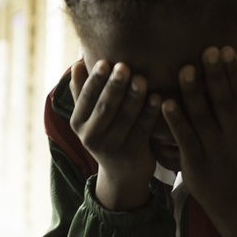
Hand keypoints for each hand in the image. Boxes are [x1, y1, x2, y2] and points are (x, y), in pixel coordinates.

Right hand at [69, 59, 160, 210]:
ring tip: (142, 78)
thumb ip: (83, 91)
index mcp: (77, 123)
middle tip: (123, 66)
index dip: (95, 80)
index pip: (86, 98)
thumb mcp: (89, 117)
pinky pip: (143, 129)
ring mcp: (112, 147)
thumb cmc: (105, 134)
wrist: (122, 174)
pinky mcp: (133, 153)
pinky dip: (150, 112)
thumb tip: (78, 62)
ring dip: (134, 97)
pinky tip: (159, 97)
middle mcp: (91, 136)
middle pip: (104, 107)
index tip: (104, 62)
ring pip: (125, 118)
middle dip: (114, 86)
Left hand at [161, 46, 236, 236]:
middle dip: (216, 76)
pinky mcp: (195, 162)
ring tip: (185, 69)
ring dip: (194, 93)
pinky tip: (165, 103)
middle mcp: (236, 136)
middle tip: (207, 51)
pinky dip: (176, 121)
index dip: (234, 72)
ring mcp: (215, 149)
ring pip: (203, 118)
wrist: (233, 197)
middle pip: (225, 102)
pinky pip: (185, 138)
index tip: (224, 49)